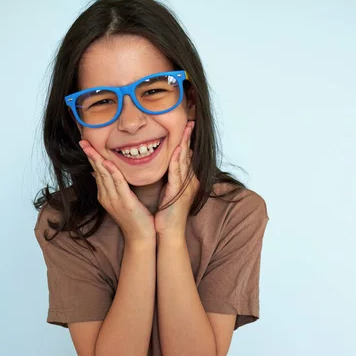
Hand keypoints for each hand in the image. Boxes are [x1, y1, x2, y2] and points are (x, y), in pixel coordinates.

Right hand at [79, 140, 155, 241]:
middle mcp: (106, 197)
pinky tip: (106, 162)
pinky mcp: (124, 202)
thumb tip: (104, 173)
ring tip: (90, 147)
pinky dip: (111, 172)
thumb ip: (114, 187)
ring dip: (97, 159)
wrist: (141, 237)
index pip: (97, 172)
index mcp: (105, 195)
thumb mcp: (122, 200)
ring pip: (104, 175)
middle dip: (90, 155)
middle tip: (82, 140)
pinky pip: (117, 183)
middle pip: (96, 171)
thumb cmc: (135, 218)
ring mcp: (114, 200)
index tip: (86, 144)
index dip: (92, 157)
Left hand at [155, 120, 198, 236]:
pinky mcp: (179, 193)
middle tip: (189, 122)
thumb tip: (167, 167)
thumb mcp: (169, 193)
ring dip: (185, 144)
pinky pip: (178, 173)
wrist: (168, 233)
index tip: (185, 127)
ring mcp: (186, 187)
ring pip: (184, 161)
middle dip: (188, 138)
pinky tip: (179, 149)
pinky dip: (178, 160)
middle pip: (188, 155)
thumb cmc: (166, 215)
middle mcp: (189, 182)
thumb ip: (170, 180)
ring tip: (186, 129)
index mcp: (185, 181)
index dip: (185, 141)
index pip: (185, 157)